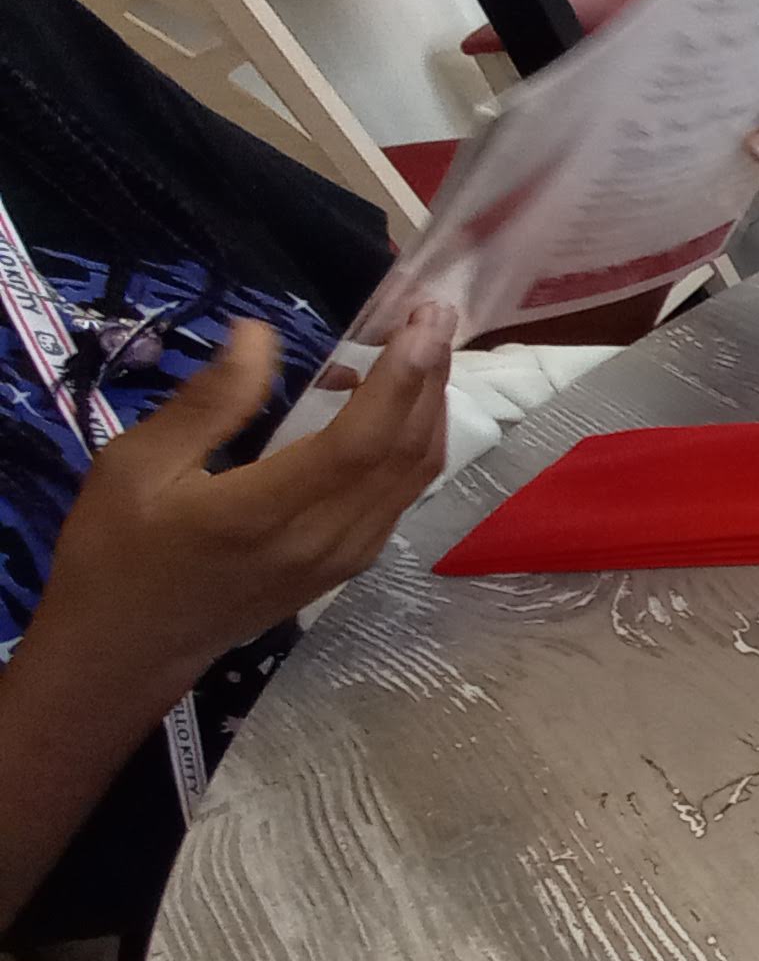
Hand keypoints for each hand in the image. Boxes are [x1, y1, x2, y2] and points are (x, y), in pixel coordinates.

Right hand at [25, 308, 454, 708]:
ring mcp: (345, 559)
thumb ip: (209, 403)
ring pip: (414, 477)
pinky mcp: (349, 566)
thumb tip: (260, 333)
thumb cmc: (119, 552)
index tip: (422, 319)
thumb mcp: (138, 466)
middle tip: (437, 312)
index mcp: (265, 514)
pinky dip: (412, 443)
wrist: (129, 648)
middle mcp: (323, 540)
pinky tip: (398, 402)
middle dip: (429, 378)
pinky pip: (400, 497)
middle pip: (404, 454)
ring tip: (427, 345)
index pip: (361, 441)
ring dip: (429, 407)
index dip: (402, 378)